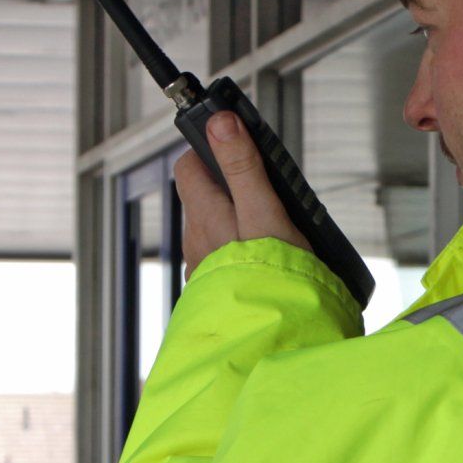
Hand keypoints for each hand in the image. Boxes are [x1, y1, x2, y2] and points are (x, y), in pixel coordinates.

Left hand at [175, 111, 310, 275]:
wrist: (275, 339)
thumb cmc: (272, 279)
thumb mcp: (264, 213)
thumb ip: (242, 167)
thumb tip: (220, 123)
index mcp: (204, 216)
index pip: (188, 166)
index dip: (209, 149)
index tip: (235, 143)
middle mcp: (196, 241)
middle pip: (204, 196)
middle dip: (230, 184)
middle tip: (266, 184)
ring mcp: (205, 268)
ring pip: (215, 228)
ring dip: (238, 218)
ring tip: (274, 224)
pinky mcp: (220, 290)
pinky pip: (224, 257)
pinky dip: (242, 248)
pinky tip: (268, 257)